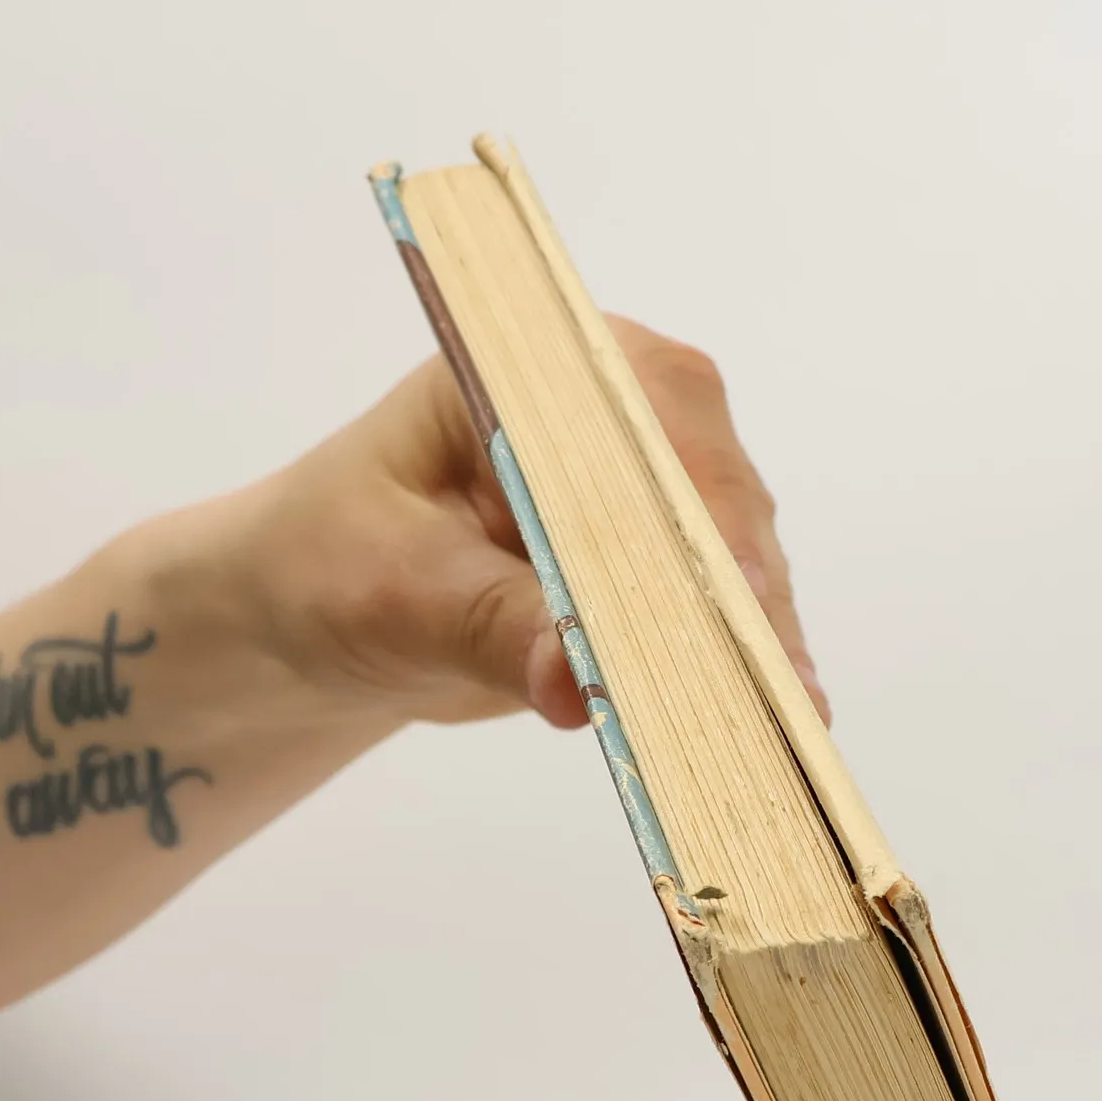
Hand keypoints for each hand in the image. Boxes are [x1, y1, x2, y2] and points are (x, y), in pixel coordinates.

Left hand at [230, 319, 828, 731]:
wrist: (314, 614)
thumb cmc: (329, 562)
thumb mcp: (392, 591)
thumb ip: (489, 625)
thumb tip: (578, 684)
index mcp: (541, 371)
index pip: (646, 426)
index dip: (697, 513)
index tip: (733, 605)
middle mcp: (619, 412)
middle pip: (714, 496)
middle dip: (742, 595)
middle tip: (778, 694)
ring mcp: (651, 491)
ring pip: (738, 561)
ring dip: (758, 643)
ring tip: (787, 726)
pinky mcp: (662, 569)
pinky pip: (722, 616)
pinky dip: (740, 672)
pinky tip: (774, 729)